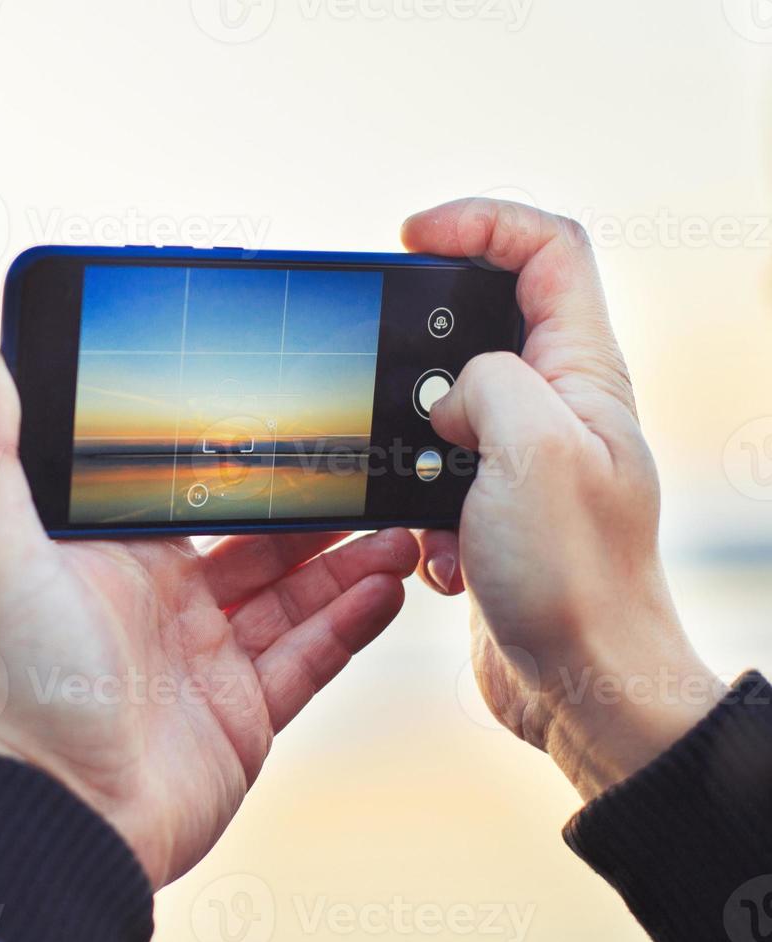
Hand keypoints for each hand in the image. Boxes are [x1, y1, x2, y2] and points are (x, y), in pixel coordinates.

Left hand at [0, 338, 417, 887]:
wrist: (64, 816)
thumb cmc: (23, 681)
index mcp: (113, 558)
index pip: (189, 487)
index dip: (240, 455)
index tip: (294, 410)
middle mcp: (164, 602)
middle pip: (257, 538)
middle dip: (315, 503)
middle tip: (370, 463)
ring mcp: (208, 659)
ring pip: (294, 594)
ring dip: (348, 558)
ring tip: (401, 522)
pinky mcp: (245, 714)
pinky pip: (311, 658)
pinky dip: (352, 624)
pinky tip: (390, 587)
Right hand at [404, 198, 721, 799]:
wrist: (582, 687)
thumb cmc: (577, 580)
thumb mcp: (534, 454)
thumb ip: (486, 384)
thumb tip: (449, 395)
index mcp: (583, 375)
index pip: (547, 249)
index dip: (480, 222)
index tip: (412, 236)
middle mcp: (558, 406)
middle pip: (484, 317)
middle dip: (422, 347)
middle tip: (390, 379)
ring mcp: (523, 457)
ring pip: (446, 404)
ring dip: (412, 445)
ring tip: (423, 492)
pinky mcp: (490, 506)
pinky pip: (430, 474)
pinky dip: (413, 505)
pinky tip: (435, 549)